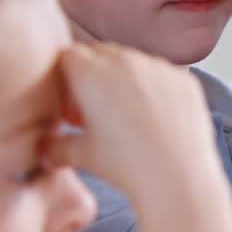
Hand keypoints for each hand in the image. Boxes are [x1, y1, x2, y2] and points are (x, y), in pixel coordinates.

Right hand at [47, 43, 216, 201]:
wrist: (177, 177)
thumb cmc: (127, 165)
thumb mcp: (81, 155)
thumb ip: (55, 146)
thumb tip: (45, 148)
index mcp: (90, 72)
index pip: (67, 56)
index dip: (66, 79)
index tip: (71, 104)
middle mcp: (126, 61)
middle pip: (101, 54)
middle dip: (94, 76)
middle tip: (96, 111)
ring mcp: (159, 67)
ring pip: (134, 62)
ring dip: (126, 80)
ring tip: (127, 117)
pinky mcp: (186, 79)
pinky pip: (163, 74)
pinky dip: (155, 88)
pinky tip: (157, 118)